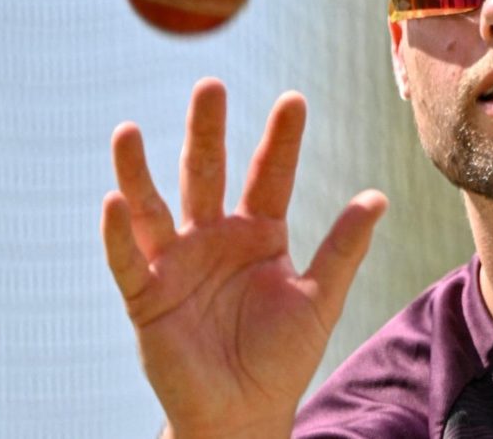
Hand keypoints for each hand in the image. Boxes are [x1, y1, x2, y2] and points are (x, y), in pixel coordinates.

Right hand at [101, 78, 385, 437]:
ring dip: (138, 171)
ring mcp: (176, 263)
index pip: (269, 174)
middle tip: (210, 86)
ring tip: (128, 131)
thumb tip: (378, 197)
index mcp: (259, 232)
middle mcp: (214, 237)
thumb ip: (343, 248)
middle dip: (207, 132)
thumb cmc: (282, 355)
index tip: (294, 100)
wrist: (243, 411)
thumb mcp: (320, 298)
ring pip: (154, 207)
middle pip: (207, 173)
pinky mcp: (146, 296)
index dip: (281, 140)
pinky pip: (127, 261)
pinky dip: (118, 234)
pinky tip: (114, 202)